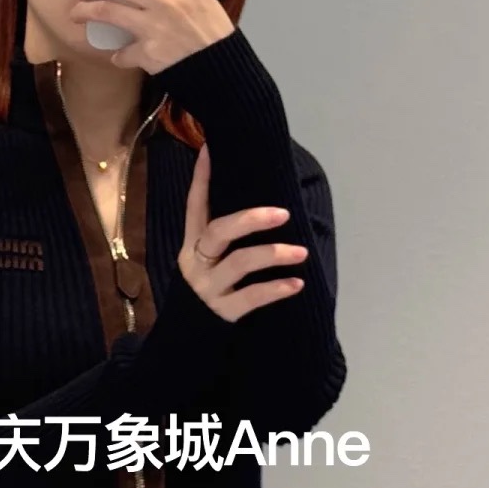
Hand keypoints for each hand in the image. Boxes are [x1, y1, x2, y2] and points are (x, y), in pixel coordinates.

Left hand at [68, 0, 234, 71]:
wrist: (223, 68)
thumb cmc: (212, 31)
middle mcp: (165, 0)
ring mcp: (155, 27)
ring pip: (106, 12)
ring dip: (85, 12)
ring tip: (77, 14)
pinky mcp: (149, 54)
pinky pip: (121, 53)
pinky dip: (118, 55)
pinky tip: (119, 56)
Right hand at [177, 143, 308, 321]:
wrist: (187, 338)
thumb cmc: (209, 288)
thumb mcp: (207, 259)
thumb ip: (223, 234)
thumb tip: (254, 194)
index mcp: (192, 243)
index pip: (195, 204)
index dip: (202, 177)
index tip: (211, 149)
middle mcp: (196, 262)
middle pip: (219, 231)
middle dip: (251, 219)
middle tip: (284, 213)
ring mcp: (207, 287)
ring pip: (239, 263)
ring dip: (274, 254)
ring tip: (301, 252)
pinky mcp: (222, 312)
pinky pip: (251, 297)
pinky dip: (276, 289)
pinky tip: (297, 284)